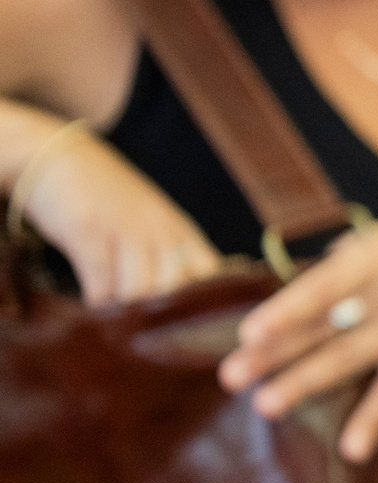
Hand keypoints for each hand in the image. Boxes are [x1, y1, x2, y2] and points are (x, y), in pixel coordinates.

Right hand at [10, 122, 222, 304]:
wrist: (60, 157)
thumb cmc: (111, 199)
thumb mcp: (155, 223)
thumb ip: (174, 259)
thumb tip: (189, 307)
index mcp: (182, 231)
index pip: (212, 276)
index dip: (202, 305)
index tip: (186, 324)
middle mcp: (160, 231)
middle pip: (176, 292)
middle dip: (159, 316)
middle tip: (141, 325)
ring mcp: (125, 230)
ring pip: (140, 293)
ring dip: (125, 311)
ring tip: (114, 313)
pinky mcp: (88, 232)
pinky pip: (101, 285)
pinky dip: (97, 302)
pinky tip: (93, 300)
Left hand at [217, 210, 377, 460]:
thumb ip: (356, 250)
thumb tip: (310, 266)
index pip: (322, 285)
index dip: (285, 310)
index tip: (249, 334)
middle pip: (323, 327)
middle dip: (275, 353)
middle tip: (232, 377)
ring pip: (348, 360)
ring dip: (304, 384)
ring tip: (265, 406)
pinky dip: (374, 421)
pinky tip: (351, 450)